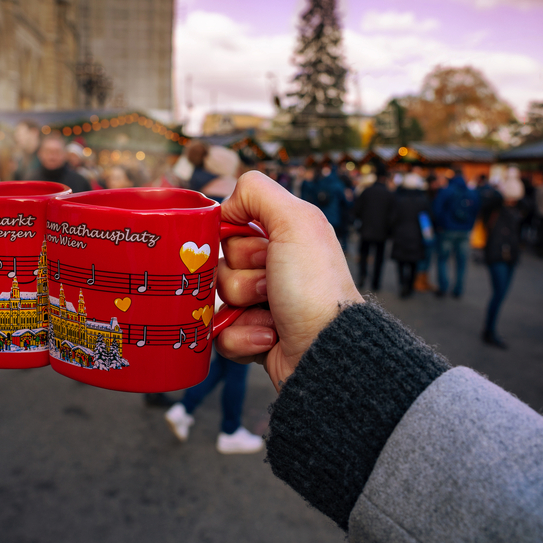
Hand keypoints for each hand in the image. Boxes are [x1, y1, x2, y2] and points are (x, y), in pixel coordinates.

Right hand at [216, 171, 362, 391]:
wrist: (326, 351)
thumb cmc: (314, 287)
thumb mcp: (295, 221)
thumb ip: (257, 191)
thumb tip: (228, 203)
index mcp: (283, 237)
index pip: (231, 228)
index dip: (236, 239)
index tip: (262, 249)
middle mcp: (272, 267)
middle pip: (221, 264)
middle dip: (242, 277)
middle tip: (271, 285)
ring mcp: (261, 303)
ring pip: (217, 299)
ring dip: (243, 308)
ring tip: (273, 314)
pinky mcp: (252, 336)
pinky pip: (221, 333)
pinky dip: (241, 337)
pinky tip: (269, 337)